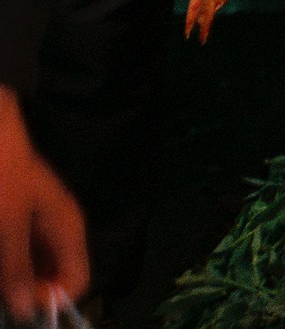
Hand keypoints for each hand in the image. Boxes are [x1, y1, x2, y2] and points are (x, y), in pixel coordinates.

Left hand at [0, 89, 87, 322]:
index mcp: (67, 228)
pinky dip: (6, 263)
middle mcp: (56, 231)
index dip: (50, 299)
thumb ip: (18, 268)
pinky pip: (15, 255)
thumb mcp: (9, 223)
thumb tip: (27, 311)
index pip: (76, 281)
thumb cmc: (5, 174)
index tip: (18, 306)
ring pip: (29, 268)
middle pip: (51, 277)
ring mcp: (34, 227)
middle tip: (2, 289)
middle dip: (26, 289)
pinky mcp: (15, 225)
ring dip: (11, 277)